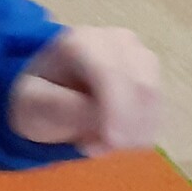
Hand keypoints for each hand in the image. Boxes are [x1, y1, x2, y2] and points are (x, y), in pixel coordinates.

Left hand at [8, 26, 160, 155]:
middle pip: (142, 86)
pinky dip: (139, 130)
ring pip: (154, 99)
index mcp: (81, 42)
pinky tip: (114, 137)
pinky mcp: (150, 75)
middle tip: (96, 149)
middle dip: (126, 126)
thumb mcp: (34, 106)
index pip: (110, 72)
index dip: (118, 109)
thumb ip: (64, 108)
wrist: (48, 89)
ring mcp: (138, 53)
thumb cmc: (37, 97)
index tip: (112, 143)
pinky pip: (157, 108)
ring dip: (133, 131)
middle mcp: (116, 40)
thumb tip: (103, 118)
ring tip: (97, 143)